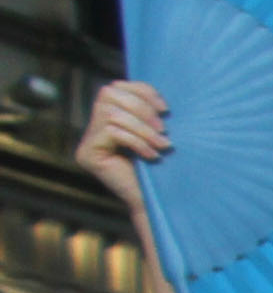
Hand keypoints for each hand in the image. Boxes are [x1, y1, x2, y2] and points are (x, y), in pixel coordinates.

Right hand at [75, 80, 164, 197]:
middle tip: (164, 130)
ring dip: (143, 129)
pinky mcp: (87, 155)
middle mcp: (92, 129)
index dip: (141, 91)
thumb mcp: (157, 132)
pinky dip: (136, 141)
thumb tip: (152, 91)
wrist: (160, 203)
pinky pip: (112, 132)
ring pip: (111, 114)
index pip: (115, 88)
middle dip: (142, 109)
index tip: (165, 108)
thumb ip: (147, 111)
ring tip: (163, 145)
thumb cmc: (164, 168)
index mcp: (107, 118)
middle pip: (109, 95)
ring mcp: (86, 142)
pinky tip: (152, 156)